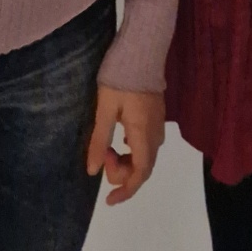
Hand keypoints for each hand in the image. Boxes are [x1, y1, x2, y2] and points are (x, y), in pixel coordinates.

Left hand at [85, 86, 165, 205]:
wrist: (141, 51)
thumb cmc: (120, 79)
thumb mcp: (104, 110)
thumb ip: (99, 141)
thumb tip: (92, 172)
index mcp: (143, 134)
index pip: (140, 173)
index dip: (126, 190)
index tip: (109, 199)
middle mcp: (155, 133)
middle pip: (144, 167)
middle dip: (122, 173)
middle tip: (101, 156)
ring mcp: (159, 123)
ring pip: (147, 155)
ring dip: (128, 161)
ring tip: (108, 150)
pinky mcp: (157, 115)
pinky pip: (148, 143)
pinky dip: (134, 151)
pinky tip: (121, 140)